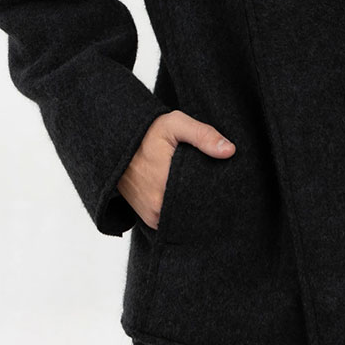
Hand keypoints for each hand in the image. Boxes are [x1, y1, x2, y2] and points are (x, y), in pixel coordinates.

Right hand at [117, 110, 234, 230]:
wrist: (115, 142)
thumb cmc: (147, 132)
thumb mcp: (175, 125)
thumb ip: (203, 135)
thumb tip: (229, 151)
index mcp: (168, 184)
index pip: (204, 198)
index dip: (217, 192)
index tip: (225, 183)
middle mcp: (159, 206)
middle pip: (195, 209)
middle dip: (206, 199)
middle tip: (213, 184)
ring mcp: (153, 216)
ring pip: (184, 216)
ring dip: (193, 206)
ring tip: (199, 188)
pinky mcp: (149, 219)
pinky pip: (173, 220)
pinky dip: (181, 210)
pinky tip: (187, 196)